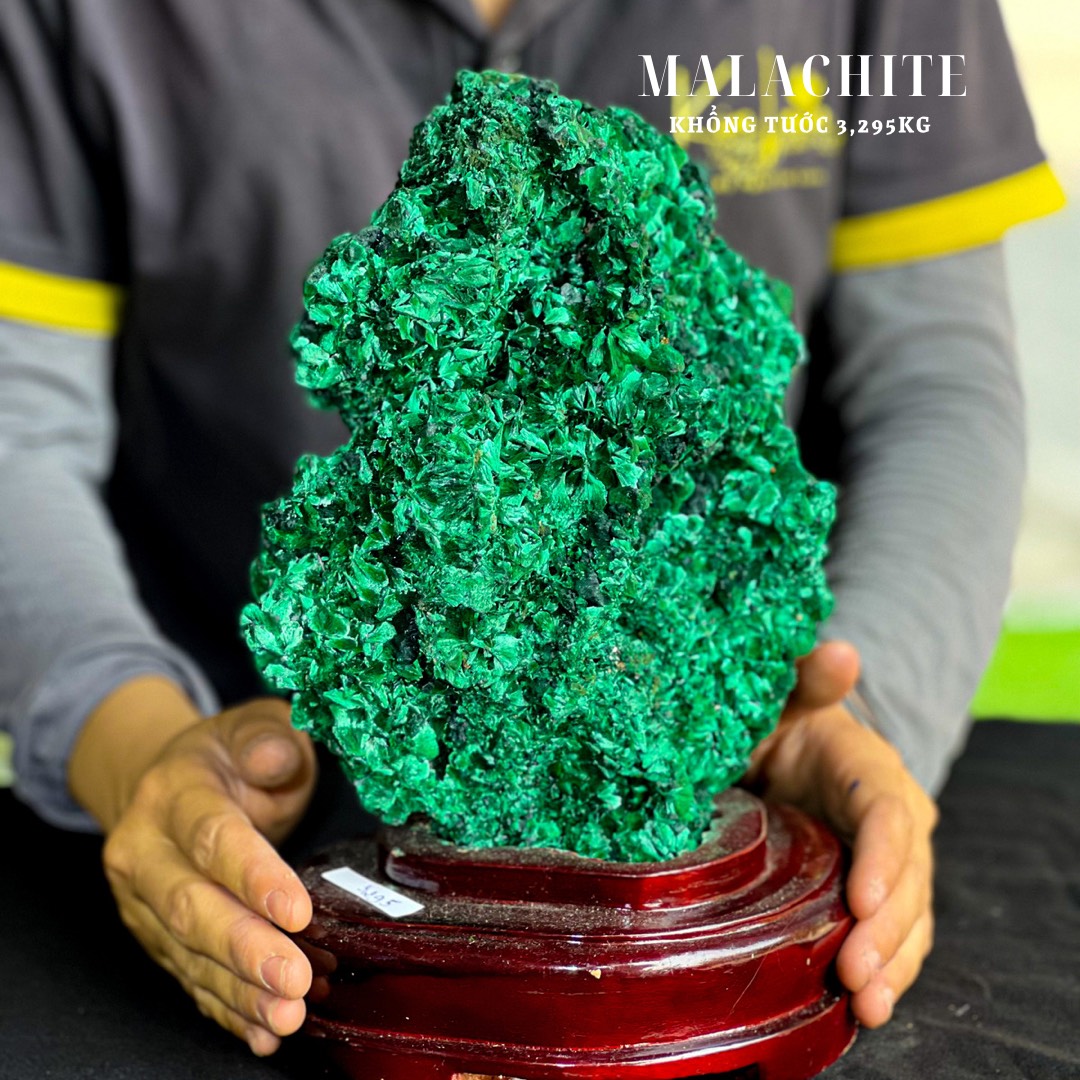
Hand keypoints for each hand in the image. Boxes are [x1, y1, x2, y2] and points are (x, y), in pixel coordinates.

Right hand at [69, 677, 316, 1053]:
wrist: (165, 780)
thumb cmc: (225, 757)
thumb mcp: (252, 727)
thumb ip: (267, 740)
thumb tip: (276, 757)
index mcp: (173, 794)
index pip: (212, 837)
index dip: (255, 876)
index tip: (297, 910)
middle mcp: (145, 852)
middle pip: (192, 907)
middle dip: (245, 948)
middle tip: (294, 979)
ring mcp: (143, 902)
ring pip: (189, 954)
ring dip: (240, 990)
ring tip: (288, 1014)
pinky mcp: (155, 937)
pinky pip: (189, 979)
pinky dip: (227, 1009)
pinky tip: (262, 1031)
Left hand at [745, 642, 938, 1026]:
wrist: (790, 752)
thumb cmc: (781, 723)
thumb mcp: (786, 697)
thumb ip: (808, 676)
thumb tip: (839, 649)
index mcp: (870, 770)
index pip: (889, 815)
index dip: (881, 858)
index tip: (860, 898)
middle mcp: (894, 820)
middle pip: (905, 879)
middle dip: (885, 928)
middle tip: (855, 970)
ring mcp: (891, 862)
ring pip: (908, 918)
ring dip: (891, 963)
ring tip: (868, 1004)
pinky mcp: (879, 893)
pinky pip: (896, 937)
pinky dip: (888, 973)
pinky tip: (871, 1010)